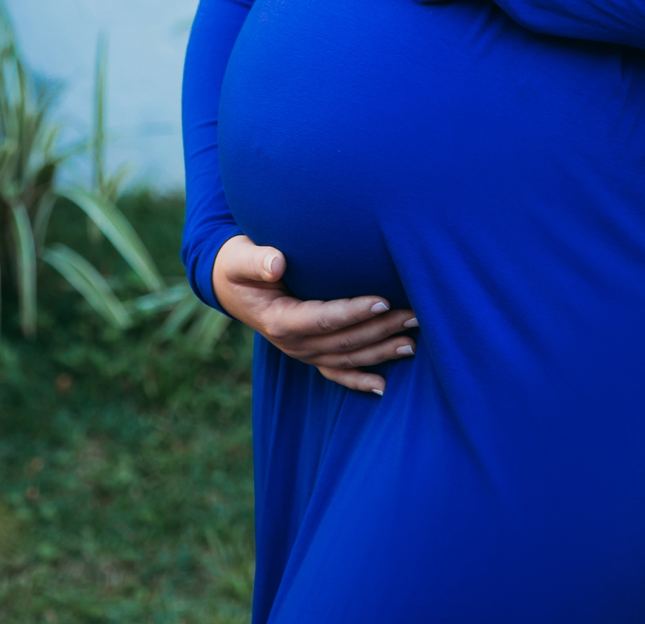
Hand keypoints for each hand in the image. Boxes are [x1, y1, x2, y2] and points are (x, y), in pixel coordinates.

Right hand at [211, 236, 417, 395]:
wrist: (228, 284)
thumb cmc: (238, 264)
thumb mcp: (239, 258)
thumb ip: (256, 261)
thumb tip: (277, 263)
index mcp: (279, 320)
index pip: (323, 319)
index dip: (353, 312)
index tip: (382, 300)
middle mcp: (293, 343)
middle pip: (343, 341)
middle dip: (380, 329)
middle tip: (415, 314)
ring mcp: (302, 352)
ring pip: (347, 357)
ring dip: (381, 351)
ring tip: (413, 342)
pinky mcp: (308, 353)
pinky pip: (335, 372)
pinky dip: (359, 380)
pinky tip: (383, 386)